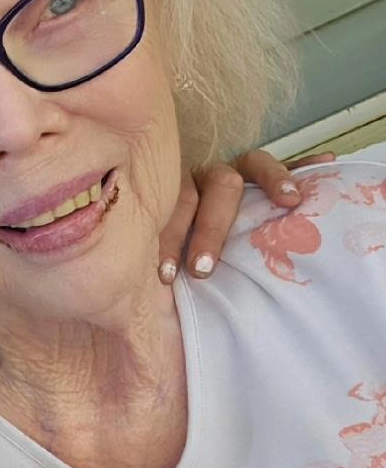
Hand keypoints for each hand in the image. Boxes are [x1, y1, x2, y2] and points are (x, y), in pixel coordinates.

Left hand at [157, 148, 336, 283]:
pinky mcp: (267, 173)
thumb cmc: (181, 261)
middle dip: (211, 228)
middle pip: (212, 188)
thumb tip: (139, 304)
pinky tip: (328, 163)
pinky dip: (306, 165)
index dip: (168, 240)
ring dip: (272, 179)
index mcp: (178, 195)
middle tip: (208, 266)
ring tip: (290, 201)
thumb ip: (160, 270)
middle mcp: (206, 176)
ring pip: (252, 163)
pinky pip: (290, 163)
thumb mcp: (168, 263)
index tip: (167, 275)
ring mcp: (239, 169)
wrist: (204, 242)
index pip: (171, 209)